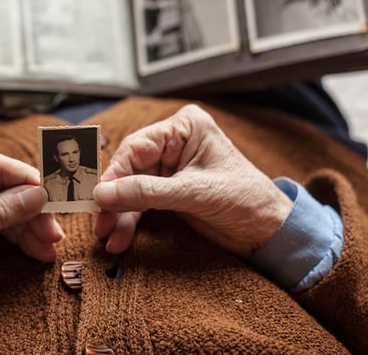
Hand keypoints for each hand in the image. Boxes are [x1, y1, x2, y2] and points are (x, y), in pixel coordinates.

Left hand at [0, 149, 63, 314]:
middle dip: (31, 209)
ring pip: (10, 204)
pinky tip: (40, 249)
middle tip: (53, 228)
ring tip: (50, 244)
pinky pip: (6, 221)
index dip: (22, 177)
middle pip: (4, 186)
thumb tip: (36, 196)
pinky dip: (24, 236)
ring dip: (32, 226)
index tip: (49, 191)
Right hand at [93, 104, 292, 257]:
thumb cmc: (245, 199)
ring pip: (131, 188)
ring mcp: (169, 168)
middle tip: (99, 221)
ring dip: (119, 213)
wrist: (269, 231)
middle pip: (129, 168)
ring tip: (107, 235)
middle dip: (114, 197)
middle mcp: (174, 144)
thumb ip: (147, 192)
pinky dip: (130, 221)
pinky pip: (141, 203)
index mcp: (185, 128)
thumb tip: (103, 193)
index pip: (137, 146)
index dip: (114, 172)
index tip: (98, 195)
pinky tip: (120, 237)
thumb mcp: (193, 193)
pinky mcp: (168, 191)